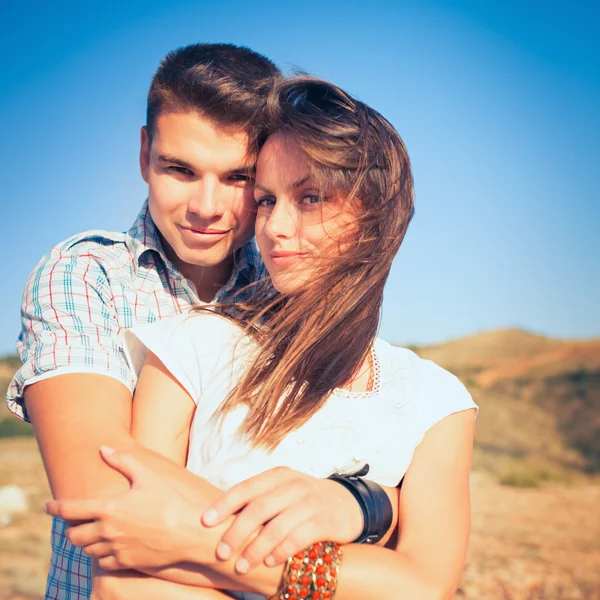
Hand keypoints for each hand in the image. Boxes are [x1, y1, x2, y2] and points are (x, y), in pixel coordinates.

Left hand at [44, 446, 206, 571]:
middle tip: (76, 521)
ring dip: (87, 542)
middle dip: (72, 528)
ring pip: (88, 550)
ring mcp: (116, 549)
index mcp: (109, 508)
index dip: (56, 507)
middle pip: (75, 535)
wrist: (189, 532)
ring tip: (94, 533)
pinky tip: (111, 546)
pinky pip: (104, 563)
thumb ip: (123, 461)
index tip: (46, 506)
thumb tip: (104, 449)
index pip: (71, 509)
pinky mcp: (127, 562)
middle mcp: (107, 531)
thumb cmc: (170, 500)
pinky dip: (102, 555)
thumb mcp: (148, 475)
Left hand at [200, 466, 363, 572]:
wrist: (348, 504)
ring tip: (241, 566)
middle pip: (258, 508)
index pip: (246, 488)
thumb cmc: (304, 500)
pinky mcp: (324, 521)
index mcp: (278, 476)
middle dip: (236, 532)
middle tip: (221, 553)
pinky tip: (269, 563)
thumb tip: (220, 519)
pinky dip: (281, 551)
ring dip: (256, 549)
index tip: (205, 521)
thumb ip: (259, 500)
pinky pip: (298, 537)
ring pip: (276, 526)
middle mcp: (293, 485)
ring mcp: (310, 502)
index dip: (224, 504)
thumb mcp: (283, 491)